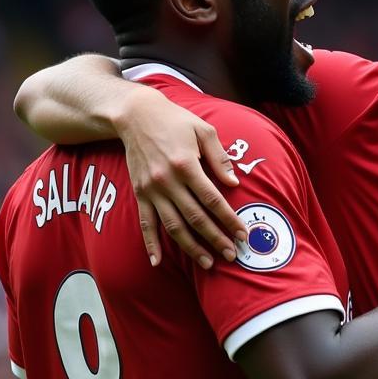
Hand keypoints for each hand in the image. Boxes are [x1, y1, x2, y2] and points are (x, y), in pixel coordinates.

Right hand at [113, 91, 246, 267]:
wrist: (135, 115)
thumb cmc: (175, 120)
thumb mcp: (203, 130)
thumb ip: (219, 157)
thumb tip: (234, 184)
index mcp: (187, 165)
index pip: (212, 200)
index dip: (229, 219)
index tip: (242, 234)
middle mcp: (168, 181)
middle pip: (196, 217)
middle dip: (216, 238)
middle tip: (231, 255)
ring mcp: (152, 190)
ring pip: (174, 226)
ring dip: (191, 247)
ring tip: (208, 263)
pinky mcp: (140, 194)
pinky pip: (145, 223)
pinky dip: (151, 244)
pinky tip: (157, 262)